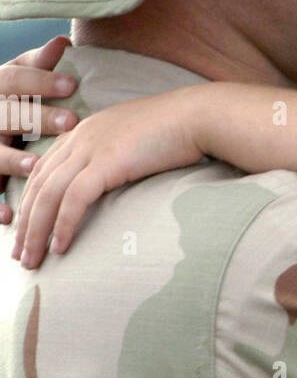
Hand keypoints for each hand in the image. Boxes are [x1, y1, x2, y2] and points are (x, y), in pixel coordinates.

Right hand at [0, 35, 78, 220]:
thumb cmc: (8, 99)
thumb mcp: (17, 77)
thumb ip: (38, 64)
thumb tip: (62, 42)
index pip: (13, 78)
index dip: (40, 81)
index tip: (72, 84)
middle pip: (5, 114)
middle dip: (35, 118)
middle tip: (70, 122)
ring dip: (10, 160)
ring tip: (34, 166)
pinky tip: (7, 217)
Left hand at [10, 85, 205, 267]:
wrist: (197, 117)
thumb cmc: (176, 131)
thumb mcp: (135, 142)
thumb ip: (116, 158)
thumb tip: (115, 181)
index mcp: (83, 132)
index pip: (42, 171)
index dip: (29, 203)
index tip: (25, 230)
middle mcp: (79, 138)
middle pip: (37, 185)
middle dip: (24, 223)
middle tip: (18, 253)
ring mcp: (90, 149)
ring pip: (48, 195)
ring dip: (36, 232)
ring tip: (32, 260)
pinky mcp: (106, 162)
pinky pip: (74, 199)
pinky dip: (63, 225)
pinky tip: (59, 248)